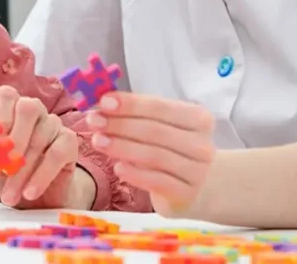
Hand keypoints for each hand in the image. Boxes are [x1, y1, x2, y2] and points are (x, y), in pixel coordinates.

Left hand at [0, 85, 85, 208]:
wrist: (35, 197)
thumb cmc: (5, 173)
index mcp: (10, 107)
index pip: (6, 95)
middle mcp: (34, 109)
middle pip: (28, 108)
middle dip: (14, 139)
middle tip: (2, 170)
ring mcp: (53, 123)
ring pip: (41, 136)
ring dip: (23, 170)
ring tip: (9, 196)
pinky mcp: (69, 140)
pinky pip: (57, 153)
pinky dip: (42, 175)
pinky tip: (30, 193)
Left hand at [86, 92, 214, 216]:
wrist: (198, 187)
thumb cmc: (173, 149)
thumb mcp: (163, 126)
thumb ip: (139, 114)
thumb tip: (103, 104)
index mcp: (198, 118)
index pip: (160, 107)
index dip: (131, 104)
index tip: (104, 102)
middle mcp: (202, 144)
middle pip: (155, 131)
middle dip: (120, 124)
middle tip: (94, 121)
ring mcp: (197, 171)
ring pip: (154, 156)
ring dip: (122, 147)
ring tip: (97, 141)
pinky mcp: (186, 194)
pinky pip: (156, 181)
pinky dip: (134, 174)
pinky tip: (117, 168)